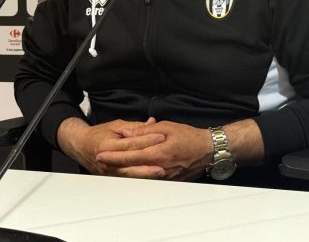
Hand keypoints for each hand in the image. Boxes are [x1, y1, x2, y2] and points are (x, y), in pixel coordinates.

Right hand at [57, 117, 166, 177]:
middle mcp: (107, 160)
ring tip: (161, 172)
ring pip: (129, 175)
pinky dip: (139, 178)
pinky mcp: (110, 178)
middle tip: (164, 163)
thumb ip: (134, 126)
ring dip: (145, 174)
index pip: (130, 143)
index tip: (161, 137)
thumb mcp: (115, 125)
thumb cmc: (98, 134)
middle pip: (130, 164)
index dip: (146, 140)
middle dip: (148, 164)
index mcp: (108, 144)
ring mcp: (108, 171)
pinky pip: (127, 179)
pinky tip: (151, 178)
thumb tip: (152, 123)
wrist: (81, 145)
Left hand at [96, 120, 212, 180]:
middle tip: (100, 161)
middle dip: (114, 165)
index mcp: (158, 153)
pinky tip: (129, 172)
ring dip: (124, 172)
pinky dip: (137, 176)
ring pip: (139, 176)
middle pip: (131, 169)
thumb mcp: (166, 127)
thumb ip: (145, 131)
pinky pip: (150, 180)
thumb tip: (127, 133)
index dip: (114, 156)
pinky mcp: (169, 180)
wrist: (208, 150)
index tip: (101, 154)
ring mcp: (164, 177)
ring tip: (109, 166)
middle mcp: (160, 168)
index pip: (131, 156)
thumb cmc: (189, 136)